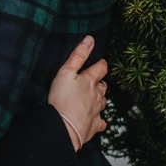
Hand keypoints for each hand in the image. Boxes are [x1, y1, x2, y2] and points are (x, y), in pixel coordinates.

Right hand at [47, 35, 107, 150]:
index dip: (101, 64)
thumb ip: (78, 55)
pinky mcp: (94, 125)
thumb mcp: (66, 72)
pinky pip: (101, 122)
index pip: (101, 68)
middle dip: (100, 82)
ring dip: (99, 99)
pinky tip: (96, 119)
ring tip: (93, 98)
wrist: (63, 126)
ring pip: (103, 102)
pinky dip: (100, 119)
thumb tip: (90, 39)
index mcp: (90, 81)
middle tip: (93, 81)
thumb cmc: (62, 98)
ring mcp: (97, 111)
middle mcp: (97, 95)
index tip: (100, 62)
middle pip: (103, 86)